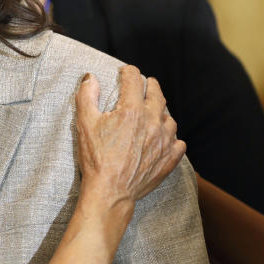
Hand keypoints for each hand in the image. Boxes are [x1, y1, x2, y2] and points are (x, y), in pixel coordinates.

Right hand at [76, 65, 184, 206]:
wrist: (110, 191)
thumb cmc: (96, 158)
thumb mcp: (85, 124)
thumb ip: (87, 97)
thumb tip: (91, 78)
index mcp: (132, 111)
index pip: (134, 80)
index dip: (128, 72)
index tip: (125, 71)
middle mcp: (152, 122)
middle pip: (157, 95)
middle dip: (151, 85)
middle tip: (147, 84)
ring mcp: (164, 141)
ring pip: (170, 118)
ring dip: (162, 111)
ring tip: (155, 112)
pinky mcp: (169, 158)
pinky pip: (178, 142)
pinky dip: (172, 138)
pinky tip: (164, 139)